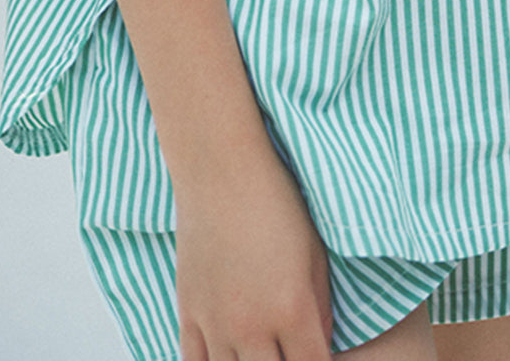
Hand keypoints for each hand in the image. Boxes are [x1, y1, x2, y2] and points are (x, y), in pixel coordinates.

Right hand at [174, 145, 334, 360]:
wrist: (220, 168)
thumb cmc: (275, 201)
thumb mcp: (314, 252)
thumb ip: (321, 309)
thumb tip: (321, 346)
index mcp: (292, 310)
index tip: (319, 357)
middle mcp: (252, 326)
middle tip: (288, 351)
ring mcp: (215, 322)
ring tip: (261, 352)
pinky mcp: (187, 312)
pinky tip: (228, 358)